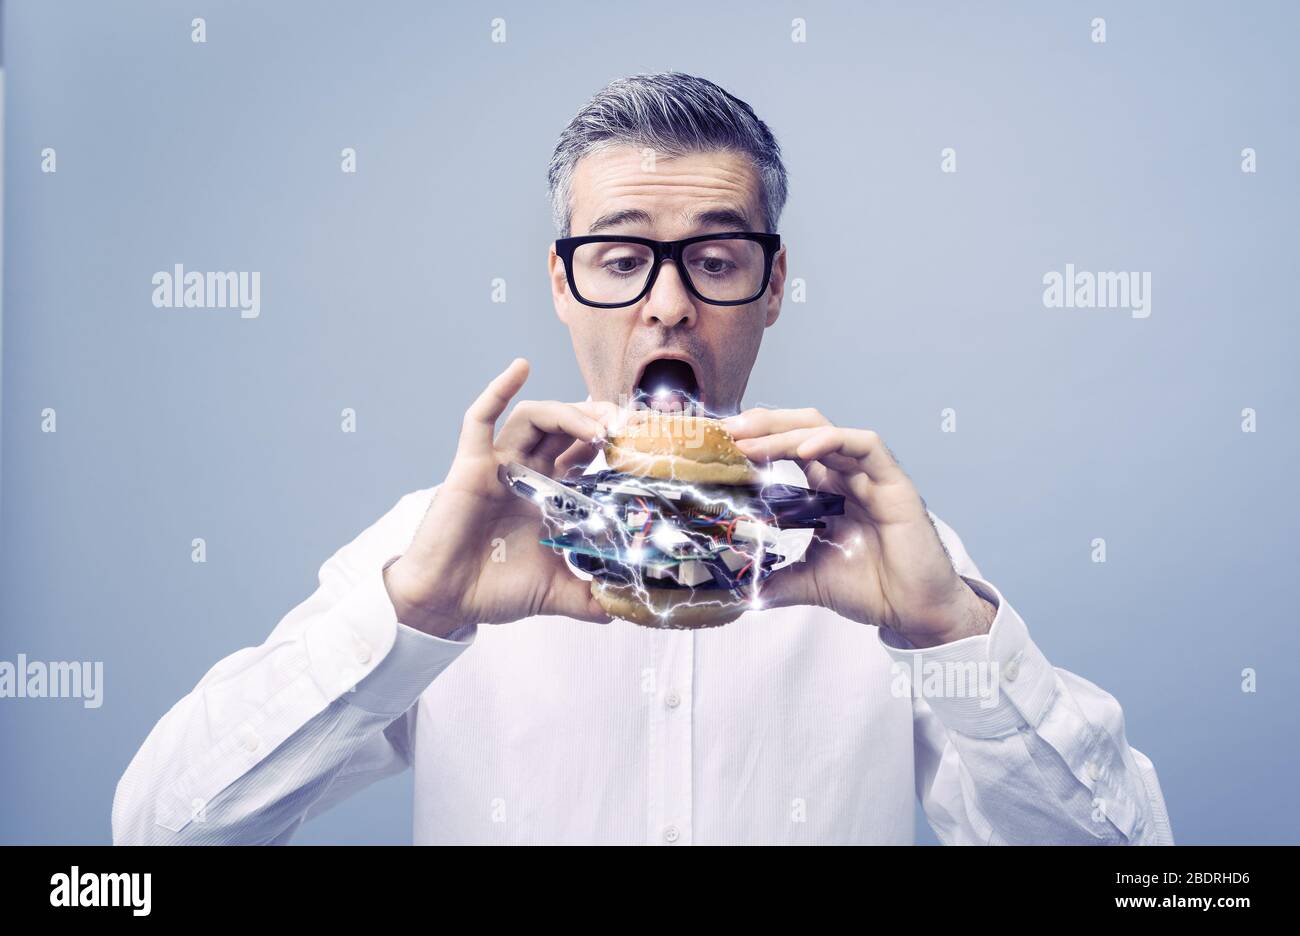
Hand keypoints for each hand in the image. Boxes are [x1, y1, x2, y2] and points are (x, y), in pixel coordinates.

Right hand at [384, 359, 619, 636]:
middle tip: (625, 425)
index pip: (585, 454)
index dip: (611, 443)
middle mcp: (526, 474)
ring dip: (567, 413)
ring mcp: (498, 466)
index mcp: (549, 495)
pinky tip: (521, 368)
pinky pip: (480, 419)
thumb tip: (626, 609)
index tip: (641, 442)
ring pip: (534, 418)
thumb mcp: (556, 593)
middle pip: (565, 428)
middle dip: (597, 419)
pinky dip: (499, 390)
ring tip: (596, 426)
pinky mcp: (470, 465)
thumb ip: (591, 598)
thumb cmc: (493, 591)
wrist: (446, 602)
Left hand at [723, 408, 994, 647]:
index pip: (786, 448)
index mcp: (825, 490)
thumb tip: (738, 592)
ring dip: (785, 431)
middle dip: (762, 425)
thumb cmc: (873, 590)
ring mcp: (869, 476)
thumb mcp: (808, 582)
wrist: (915, 612)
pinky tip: (806, 448)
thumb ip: (775, 580)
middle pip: (801, 428)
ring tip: (749, 440)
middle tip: (725, 431)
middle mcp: (845, 475)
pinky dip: (834, 440)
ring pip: (825, 431)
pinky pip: (865, 446)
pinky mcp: (894, 483)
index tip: (718, 445)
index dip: (754, 440)